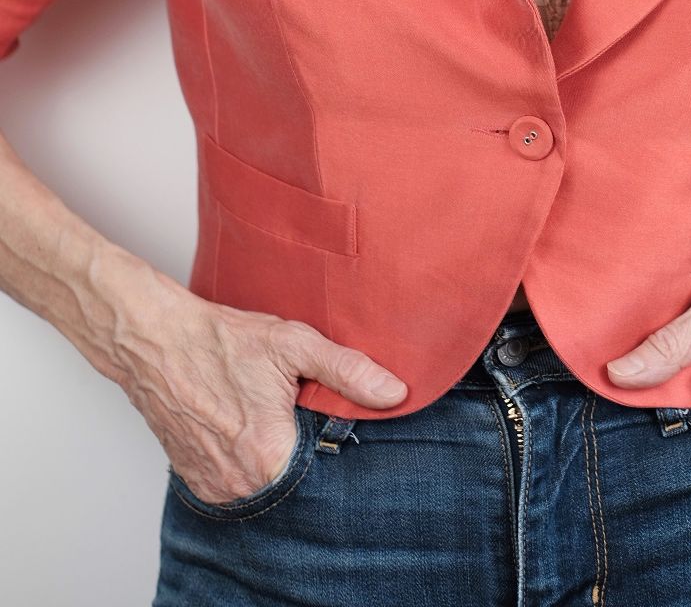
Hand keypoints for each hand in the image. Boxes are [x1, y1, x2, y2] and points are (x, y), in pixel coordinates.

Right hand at [115, 279, 406, 502]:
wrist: (157, 342)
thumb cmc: (223, 341)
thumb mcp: (294, 345)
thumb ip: (348, 372)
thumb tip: (395, 393)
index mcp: (270, 457)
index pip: (326, 465)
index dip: (331, 437)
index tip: (322, 411)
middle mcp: (241, 483)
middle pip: (296, 475)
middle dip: (302, 444)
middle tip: (291, 406)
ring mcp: (216, 487)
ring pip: (266, 480)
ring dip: (274, 453)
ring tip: (264, 412)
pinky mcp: (198, 482)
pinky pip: (238, 481)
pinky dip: (247, 458)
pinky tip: (243, 424)